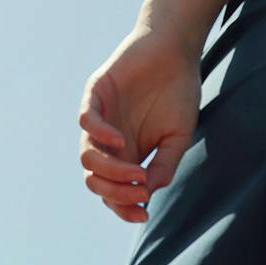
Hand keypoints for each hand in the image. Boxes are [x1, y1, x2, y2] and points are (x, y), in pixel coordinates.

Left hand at [78, 28, 201, 224]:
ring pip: (87, 156)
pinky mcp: (96, 94)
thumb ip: (163, 166)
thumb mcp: (177, 139)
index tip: (144, 213)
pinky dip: (100, 136)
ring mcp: (100, 118)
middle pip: (95, 180)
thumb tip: (146, 194)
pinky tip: (121, 140)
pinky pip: (87, 121)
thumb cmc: (179, 93)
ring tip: (136, 172)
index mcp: (127, 155)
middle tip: (140, 191)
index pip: (113, 191)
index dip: (124, 207)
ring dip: (110, 171)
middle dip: (115, 193)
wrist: (176, 51)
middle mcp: (109, 141)